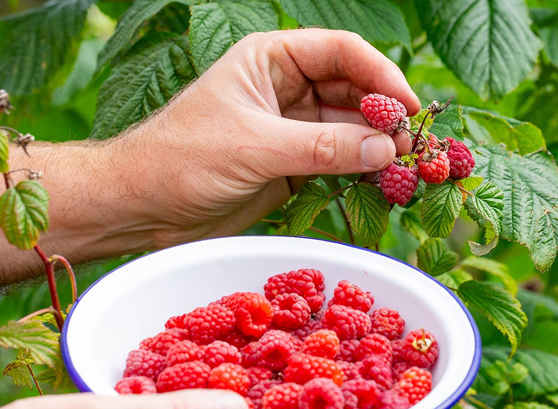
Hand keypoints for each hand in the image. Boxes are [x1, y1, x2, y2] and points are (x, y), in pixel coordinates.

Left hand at [108, 29, 419, 248]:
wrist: (141, 207)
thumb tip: (386, 150)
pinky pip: (339, 162)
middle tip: (416, 148)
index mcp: (270, 59)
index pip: (342, 52)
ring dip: (379, 149)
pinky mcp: (292, 167)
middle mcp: (286, 88)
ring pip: (351, 130)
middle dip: (386, 117)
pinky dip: (362, 173)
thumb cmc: (181, 160)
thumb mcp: (253, 147)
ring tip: (409, 171)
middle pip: (355, 90)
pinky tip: (385, 186)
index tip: (409, 108)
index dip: (382, 77)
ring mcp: (291, 129)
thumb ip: (321, 147)